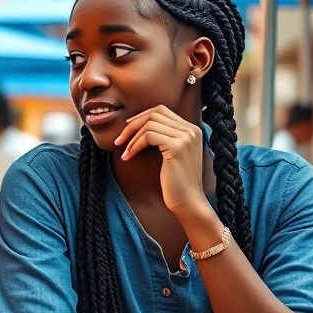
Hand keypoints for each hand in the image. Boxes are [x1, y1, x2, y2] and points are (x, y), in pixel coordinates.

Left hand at [114, 105, 211, 219]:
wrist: (188, 202)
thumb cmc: (176, 182)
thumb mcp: (171, 153)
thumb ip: (163, 136)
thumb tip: (136, 123)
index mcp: (191, 129)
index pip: (161, 110)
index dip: (141, 117)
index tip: (127, 130)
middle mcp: (191, 130)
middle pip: (155, 113)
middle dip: (133, 124)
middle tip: (120, 140)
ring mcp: (186, 137)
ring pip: (150, 124)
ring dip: (132, 137)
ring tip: (126, 152)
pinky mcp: (177, 147)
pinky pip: (149, 136)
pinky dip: (135, 145)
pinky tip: (130, 157)